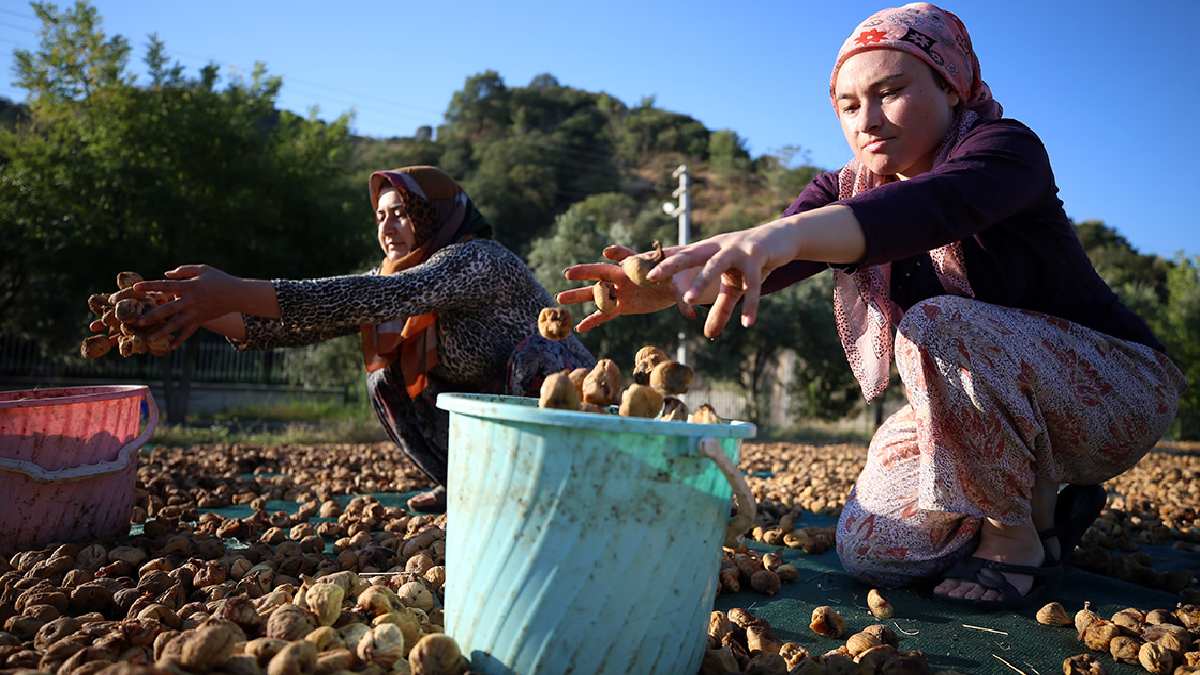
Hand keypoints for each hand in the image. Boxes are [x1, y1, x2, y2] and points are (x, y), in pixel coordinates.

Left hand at [133, 265, 247, 347]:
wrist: (238, 295)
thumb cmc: (219, 279)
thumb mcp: (202, 269)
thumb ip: (183, 271)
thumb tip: (166, 275)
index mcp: (189, 286)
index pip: (166, 286)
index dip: (150, 286)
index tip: (136, 288)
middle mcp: (191, 301)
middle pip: (169, 309)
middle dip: (153, 316)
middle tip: (139, 321)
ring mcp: (196, 312)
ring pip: (177, 324)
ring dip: (163, 332)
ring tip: (150, 339)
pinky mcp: (201, 320)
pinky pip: (189, 331)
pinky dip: (180, 340)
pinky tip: (170, 347)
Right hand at [556, 244, 696, 332]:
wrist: (675, 288)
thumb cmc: (679, 282)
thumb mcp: (682, 288)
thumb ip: (682, 299)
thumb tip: (691, 313)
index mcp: (638, 268)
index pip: (626, 259)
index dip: (618, 254)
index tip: (606, 251)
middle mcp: (624, 278)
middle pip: (601, 274)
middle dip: (585, 274)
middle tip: (567, 273)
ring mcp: (620, 292)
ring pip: (596, 295)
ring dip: (579, 297)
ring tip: (560, 299)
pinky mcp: (622, 307)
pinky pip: (604, 315)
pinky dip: (592, 321)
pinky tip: (579, 328)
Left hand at [646, 225, 792, 337]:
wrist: (782, 239)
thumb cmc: (750, 262)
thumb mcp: (733, 287)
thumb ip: (720, 310)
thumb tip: (709, 336)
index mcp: (706, 250)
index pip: (679, 256)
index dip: (658, 263)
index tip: (635, 268)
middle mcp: (718, 247)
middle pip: (690, 255)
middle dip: (670, 265)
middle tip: (651, 277)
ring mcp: (737, 249)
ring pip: (715, 266)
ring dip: (701, 282)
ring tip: (688, 300)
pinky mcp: (757, 256)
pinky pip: (751, 284)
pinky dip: (749, 304)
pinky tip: (747, 323)